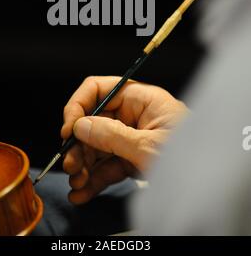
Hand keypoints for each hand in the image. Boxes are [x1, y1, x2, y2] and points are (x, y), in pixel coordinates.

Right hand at [61, 76, 187, 203]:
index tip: (69, 128)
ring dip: (83, 165)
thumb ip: (113, 135)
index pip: (100, 89)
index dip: (79, 104)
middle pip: (94, 121)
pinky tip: (83, 191)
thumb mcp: (150, 146)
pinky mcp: (132, 160)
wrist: (210, 184)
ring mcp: (131, 139)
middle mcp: (133, 116)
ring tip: (77, 182)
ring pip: (97, 146)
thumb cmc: (193, 157)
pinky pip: (106, 166)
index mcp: (141, 99)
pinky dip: (93, 179)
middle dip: (80, 144)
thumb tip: (81, 125)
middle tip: (71, 163)